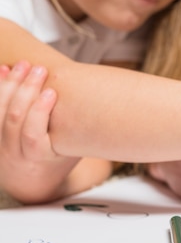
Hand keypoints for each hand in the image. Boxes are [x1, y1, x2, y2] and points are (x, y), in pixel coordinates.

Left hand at [0, 61, 76, 201]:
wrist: (32, 177)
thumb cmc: (60, 159)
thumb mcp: (74, 150)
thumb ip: (80, 132)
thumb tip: (108, 105)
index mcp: (37, 158)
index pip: (31, 135)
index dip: (38, 112)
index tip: (52, 92)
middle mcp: (14, 151)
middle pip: (14, 118)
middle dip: (26, 90)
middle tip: (40, 69)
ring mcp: (0, 141)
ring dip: (10, 84)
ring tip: (24, 64)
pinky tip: (3, 69)